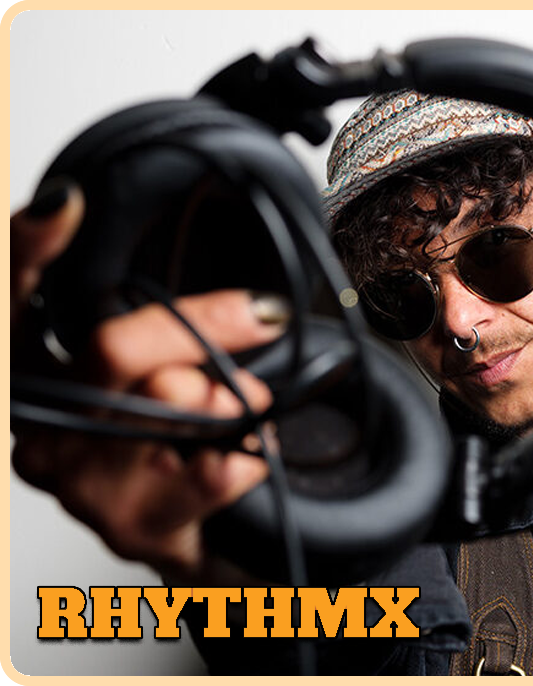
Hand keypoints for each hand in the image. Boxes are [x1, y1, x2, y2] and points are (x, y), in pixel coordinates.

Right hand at [11, 180, 286, 582]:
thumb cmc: (167, 444)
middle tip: (263, 313)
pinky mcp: (131, 526)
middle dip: (204, 324)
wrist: (192, 538)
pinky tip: (241, 457)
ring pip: (177, 401)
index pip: (17, 304)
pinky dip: (254, 449)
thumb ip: (155, 327)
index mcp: (37, 375)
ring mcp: (79, 481)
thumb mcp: (154, 370)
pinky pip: (222, 461)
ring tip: (238, 411)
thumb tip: (187, 271)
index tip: (64, 202)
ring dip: (235, 397)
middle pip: (115, 346)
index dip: (26, 251)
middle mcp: (41, 425)